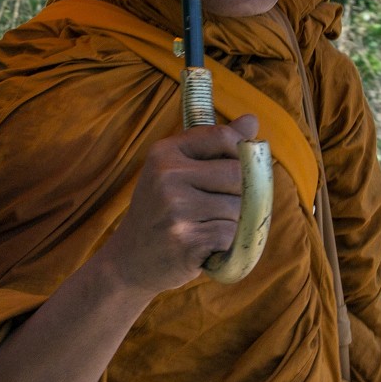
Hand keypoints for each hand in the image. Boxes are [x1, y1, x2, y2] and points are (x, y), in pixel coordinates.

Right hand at [104, 113, 259, 297]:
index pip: (222, 136)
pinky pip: (232, 235)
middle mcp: (167, 176)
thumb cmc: (160, 212)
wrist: (128, 262)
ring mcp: (176, 208)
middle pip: (238, 173)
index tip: (239, 169)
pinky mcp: (186, 240)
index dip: (242, 152)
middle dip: (241, 193)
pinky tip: (206, 246)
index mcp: (164, 153)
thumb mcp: (176, 171)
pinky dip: (228, 244)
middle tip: (221, 208)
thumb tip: (252, 119)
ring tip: (207, 228)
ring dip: (234, 221)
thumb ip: (214, 145)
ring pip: (239, 207)